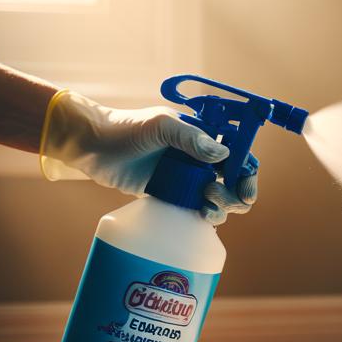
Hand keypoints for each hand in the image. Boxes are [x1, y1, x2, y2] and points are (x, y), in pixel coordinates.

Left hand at [40, 90, 257, 224]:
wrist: (93, 147)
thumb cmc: (127, 128)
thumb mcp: (162, 125)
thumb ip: (193, 139)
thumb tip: (224, 155)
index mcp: (203, 137)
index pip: (239, 153)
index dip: (248, 170)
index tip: (245, 185)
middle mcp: (200, 159)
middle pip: (235, 180)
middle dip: (237, 193)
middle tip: (215, 196)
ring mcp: (187, 179)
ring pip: (220, 199)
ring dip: (222, 206)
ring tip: (205, 206)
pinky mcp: (173, 196)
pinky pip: (198, 210)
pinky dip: (207, 216)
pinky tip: (201, 217)